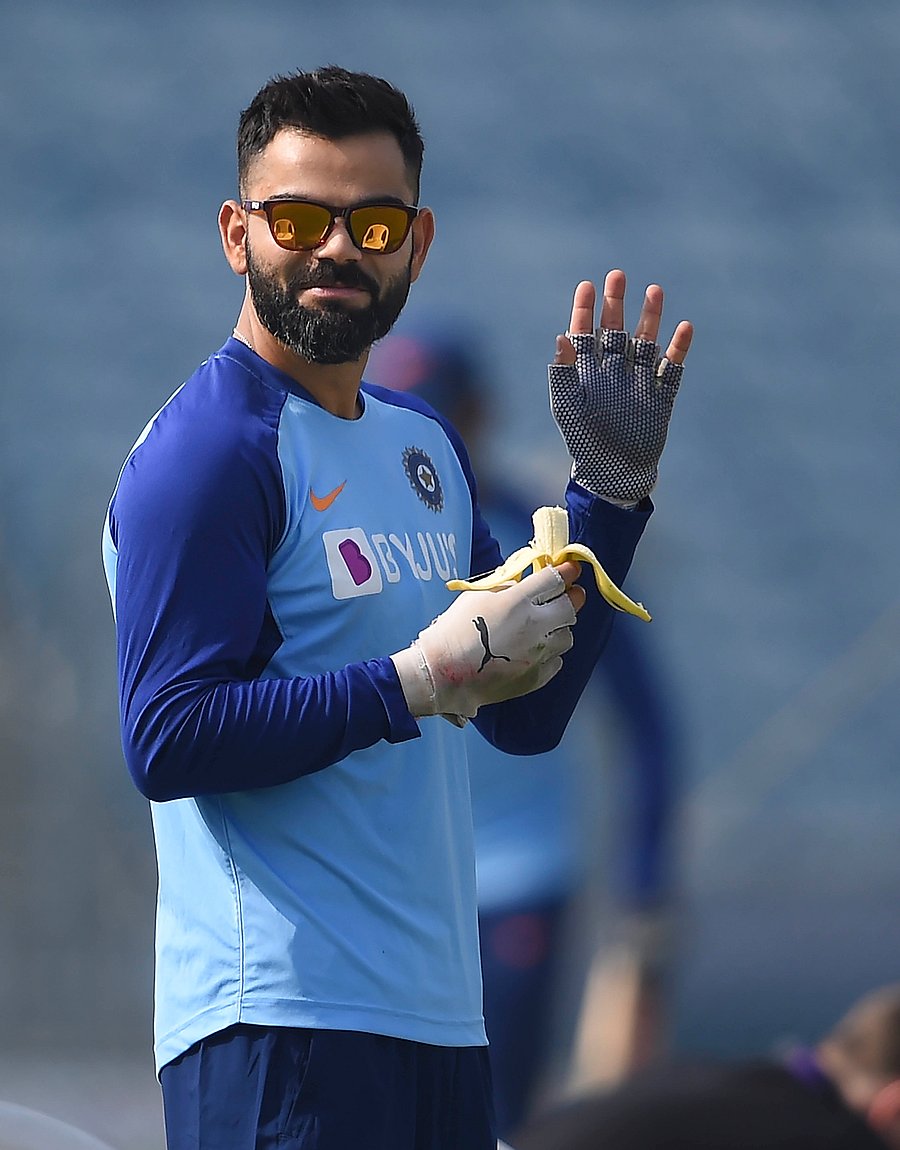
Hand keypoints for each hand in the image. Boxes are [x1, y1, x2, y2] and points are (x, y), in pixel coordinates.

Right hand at [390, 564, 582, 721]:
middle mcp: (534, 626)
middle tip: (567, 596)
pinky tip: (534, 651)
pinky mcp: (537, 676)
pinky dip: (550, 654)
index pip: (555, 579)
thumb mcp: (477, 596)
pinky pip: (557, 660)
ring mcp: (538, 654)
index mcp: (518, 601)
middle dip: (571, 598)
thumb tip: (526, 584)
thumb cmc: (453, 631)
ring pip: (567, 635)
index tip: (571, 569)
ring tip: (544, 629)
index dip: (567, 571)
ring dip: (559, 629)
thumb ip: (507, 587)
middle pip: (570, 606)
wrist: (443, 674)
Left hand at [549, 271, 692, 501]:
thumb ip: (563, 372)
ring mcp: (639, 382)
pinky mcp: (661, 397)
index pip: (584, 334)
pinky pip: (672, 368)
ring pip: (646, 343)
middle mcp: (614, 372)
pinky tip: (683, 328)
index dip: (585, 310)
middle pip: (615, 330)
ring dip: (650, 318)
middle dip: (616, 304)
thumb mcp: (567, 406)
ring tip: (654, 290)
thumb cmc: (584, 441)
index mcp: (588, 374)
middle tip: (617, 276)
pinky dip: (678, 349)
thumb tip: (561, 336)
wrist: (614, 473)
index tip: (587, 286)